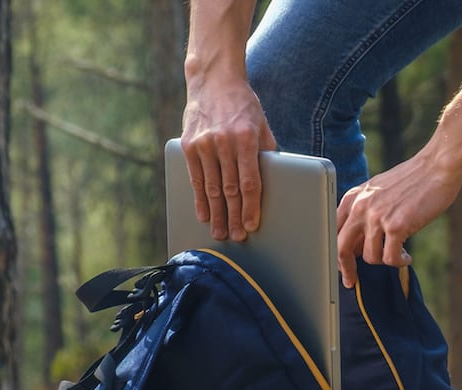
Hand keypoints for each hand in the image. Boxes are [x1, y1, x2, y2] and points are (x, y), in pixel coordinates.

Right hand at [181, 83, 276, 241]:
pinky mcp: (188, 145)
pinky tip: (203, 214)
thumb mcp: (261, 126)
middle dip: (234, 216)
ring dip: (216, 214)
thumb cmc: (243, 106)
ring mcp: (203, 144)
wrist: (213, 80)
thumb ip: (266, 153)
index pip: (249, 181)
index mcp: (245, 138)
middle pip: (229, 189)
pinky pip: (195, 178)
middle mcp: (223, 142)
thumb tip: (273, 182)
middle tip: (237, 237)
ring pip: (211, 188)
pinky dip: (199, 199)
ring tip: (220, 232)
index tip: (252, 225)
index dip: (250, 207)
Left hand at [336, 152, 461, 287]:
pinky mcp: (397, 226)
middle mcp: (361, 206)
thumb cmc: (412, 181)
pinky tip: (406, 257)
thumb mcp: (378, 192)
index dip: (335, 253)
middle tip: (353, 281)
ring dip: (385, 260)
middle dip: (346, 269)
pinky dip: (399, 263)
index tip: (342, 267)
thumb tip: (358, 246)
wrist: (437, 167)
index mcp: (354, 198)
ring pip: (370, 257)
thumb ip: (364, 214)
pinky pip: (390, 258)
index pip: (333, 231)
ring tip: (398, 253)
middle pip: (341, 248)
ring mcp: (378, 216)